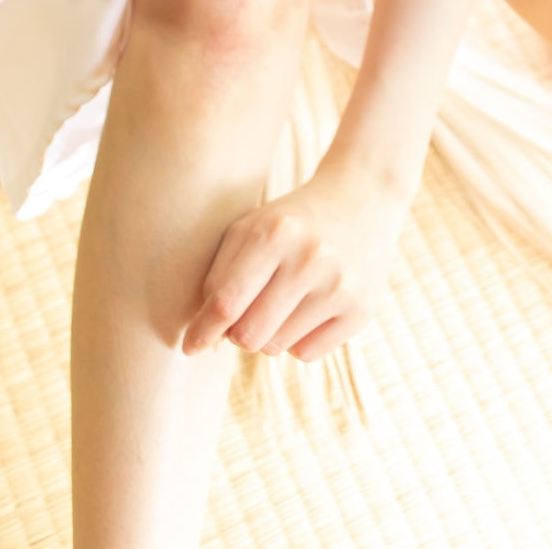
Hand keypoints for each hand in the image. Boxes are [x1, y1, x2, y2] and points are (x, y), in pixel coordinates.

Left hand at [182, 162, 411, 363]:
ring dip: (269, 333)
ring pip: (277, 346)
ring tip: (283, 301)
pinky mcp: (361, 309)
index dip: (202, 330)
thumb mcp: (251, 227)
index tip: (189, 346)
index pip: (226, 302)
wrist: (361, 198)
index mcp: (274, 231)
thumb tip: (203, 333)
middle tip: (245, 313)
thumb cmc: (293, 219)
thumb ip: (220, 274)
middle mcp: (309, 258)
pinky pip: (307, 354)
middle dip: (238, 331)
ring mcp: (339, 285)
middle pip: (249, 334)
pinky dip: (299, 339)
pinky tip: (310, 308)